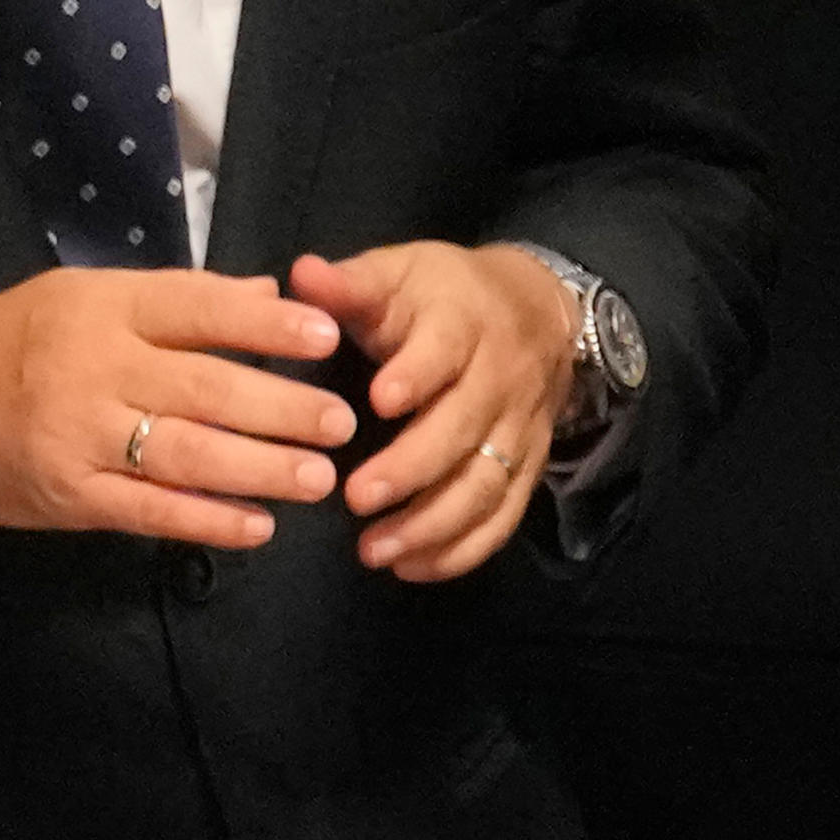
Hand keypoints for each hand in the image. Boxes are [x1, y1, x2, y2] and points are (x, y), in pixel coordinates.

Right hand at [0, 265, 353, 549]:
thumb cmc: (6, 342)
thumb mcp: (76, 296)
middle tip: (342, 421)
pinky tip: (257, 527)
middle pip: (203, 387)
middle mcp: (90, 367)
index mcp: (95, 307)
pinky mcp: (71, 496)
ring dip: (261, 469)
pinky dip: (208, 522)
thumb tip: (269, 293)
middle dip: (281, 406)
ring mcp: (79, 436)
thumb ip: (172, 299)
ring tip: (320, 477)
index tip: (325, 334)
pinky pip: (152, 512)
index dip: (263, 321)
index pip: (192, 307)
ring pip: (187, 454)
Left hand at [291, 242, 569, 580]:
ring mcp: (519, 429)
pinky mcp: (529, 467)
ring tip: (373, 550)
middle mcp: (498, 380)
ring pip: (486, 484)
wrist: (538, 311)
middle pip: (463, 430)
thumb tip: (301, 273)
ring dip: (432, 524)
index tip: (376, 402)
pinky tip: (413, 567)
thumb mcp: (398, 272)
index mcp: (461, 324)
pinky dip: (464, 549)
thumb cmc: (442, 294)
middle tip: (355, 498)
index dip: (415, 376)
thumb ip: (350, 284)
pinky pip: (504, 516)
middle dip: (411, 469)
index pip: (443, 352)